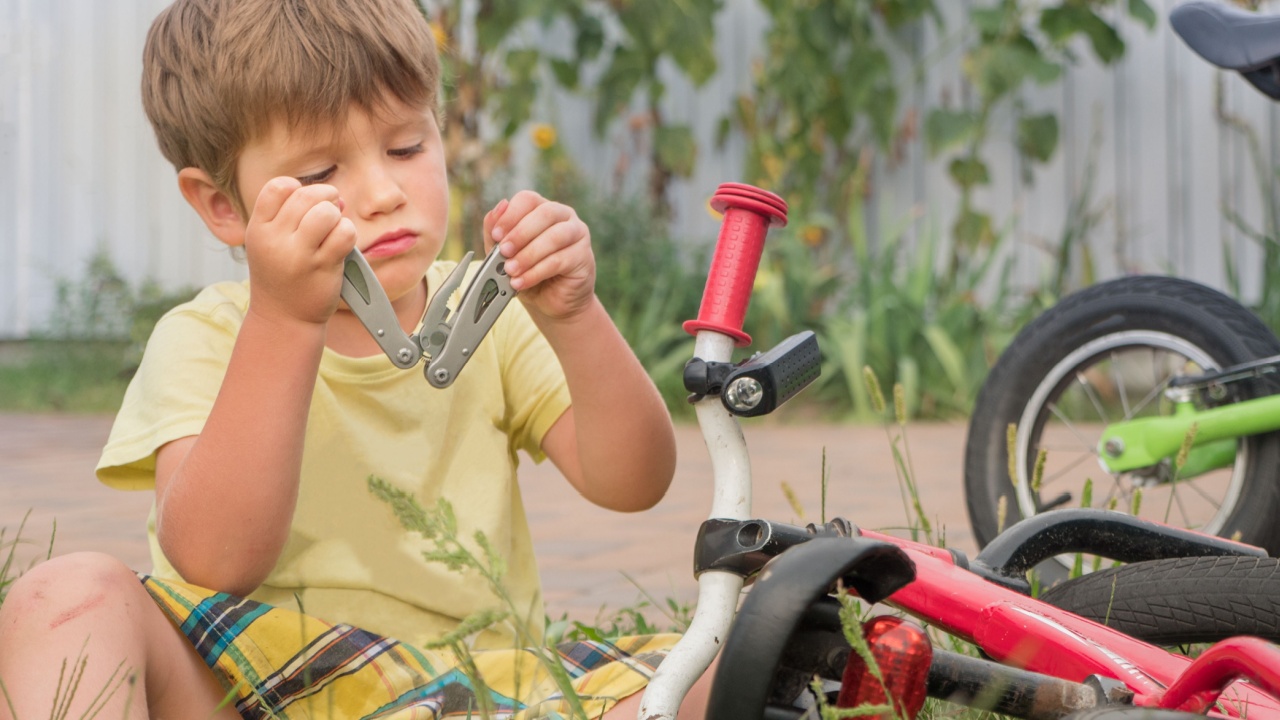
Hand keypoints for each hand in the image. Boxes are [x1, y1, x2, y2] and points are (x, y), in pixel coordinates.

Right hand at [243, 177, 356, 325]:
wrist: (283, 319)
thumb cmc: (282, 277)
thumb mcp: (270, 243)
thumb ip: (293, 216)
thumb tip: (336, 197)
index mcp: (258, 229)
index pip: (278, 187)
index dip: (298, 188)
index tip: (304, 206)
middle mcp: (275, 240)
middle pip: (307, 195)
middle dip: (326, 197)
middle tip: (330, 212)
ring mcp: (299, 255)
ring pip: (327, 212)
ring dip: (337, 216)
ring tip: (334, 230)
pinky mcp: (322, 268)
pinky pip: (345, 233)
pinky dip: (349, 233)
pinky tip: (342, 245)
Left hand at [484, 191, 594, 319]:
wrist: (550, 303)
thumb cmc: (528, 273)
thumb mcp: (504, 254)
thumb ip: (495, 232)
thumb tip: (498, 207)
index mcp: (542, 209)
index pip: (528, 199)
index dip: (510, 215)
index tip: (496, 235)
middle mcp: (563, 216)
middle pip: (544, 213)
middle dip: (520, 234)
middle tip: (504, 252)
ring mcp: (578, 234)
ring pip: (554, 237)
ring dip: (528, 255)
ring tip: (511, 271)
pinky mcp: (584, 257)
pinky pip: (559, 261)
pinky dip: (536, 272)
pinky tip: (522, 282)